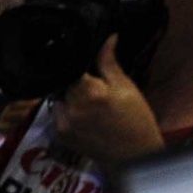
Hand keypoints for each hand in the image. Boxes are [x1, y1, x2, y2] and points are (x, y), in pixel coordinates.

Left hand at [50, 34, 164, 167]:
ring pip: (57, 98)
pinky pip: (57, 114)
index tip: (84, 63)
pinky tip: (82, 115)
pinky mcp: (60, 135)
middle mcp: (71, 107)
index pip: (71, 67)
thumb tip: (108, 37)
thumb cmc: (136, 119)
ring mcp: (62, 123)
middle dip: (74, 80)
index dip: (77, 63)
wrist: (134, 155)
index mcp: (88, 92)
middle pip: (63, 82)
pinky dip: (65, 111)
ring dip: (68, 96)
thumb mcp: (125, 86)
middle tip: (90, 84)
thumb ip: (109, 62)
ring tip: (87, 101)